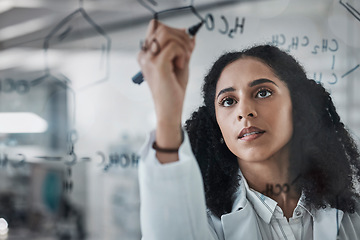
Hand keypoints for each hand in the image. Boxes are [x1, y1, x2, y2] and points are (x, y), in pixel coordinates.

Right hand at [137, 20, 195, 161]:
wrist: (170, 110)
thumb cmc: (173, 90)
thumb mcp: (180, 63)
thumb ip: (183, 48)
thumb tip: (190, 34)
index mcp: (146, 54)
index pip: (156, 27)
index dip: (173, 31)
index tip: (184, 45)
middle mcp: (144, 55)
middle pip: (162, 27)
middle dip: (181, 36)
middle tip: (187, 53)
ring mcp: (148, 60)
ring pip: (167, 33)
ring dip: (182, 44)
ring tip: (184, 59)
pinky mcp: (157, 65)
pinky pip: (173, 46)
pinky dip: (182, 53)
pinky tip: (180, 65)